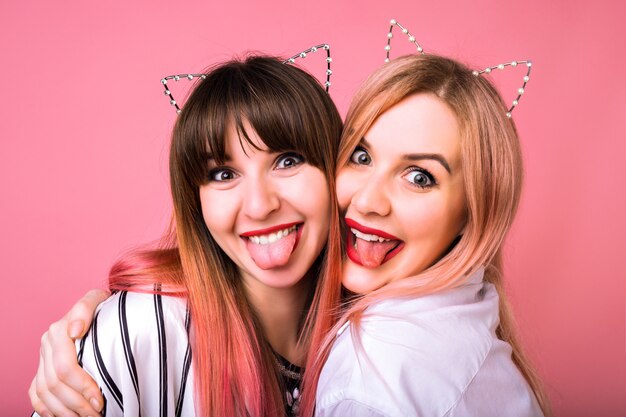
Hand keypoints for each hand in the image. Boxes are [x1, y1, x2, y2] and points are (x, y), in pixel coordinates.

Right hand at [29, 289, 109, 416]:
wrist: (98, 308)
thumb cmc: (102, 306)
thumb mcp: (98, 299)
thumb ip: (86, 308)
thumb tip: (75, 330)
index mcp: (58, 331)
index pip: (65, 367)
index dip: (82, 387)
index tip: (99, 400)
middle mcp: (46, 345)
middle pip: (55, 384)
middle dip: (76, 404)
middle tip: (96, 414)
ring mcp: (42, 359)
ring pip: (45, 393)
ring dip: (65, 411)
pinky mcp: (41, 369)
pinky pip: (36, 394)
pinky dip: (48, 410)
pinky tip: (64, 416)